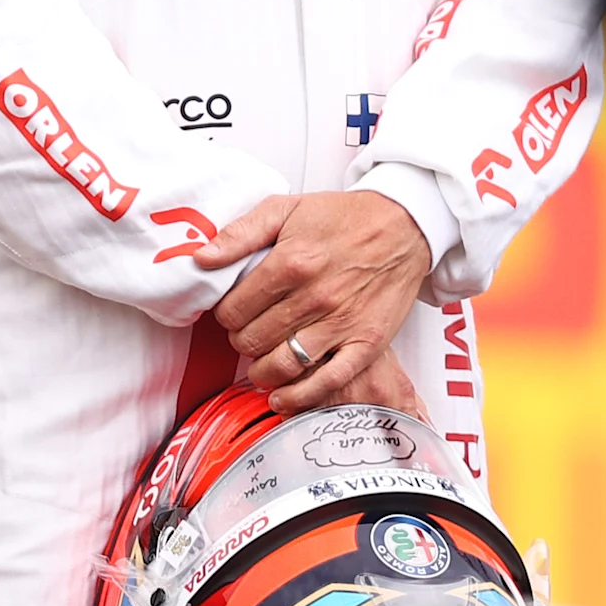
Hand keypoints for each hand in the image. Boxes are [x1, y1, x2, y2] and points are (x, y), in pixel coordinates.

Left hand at [198, 189, 434, 413]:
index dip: (225, 315)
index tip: (233, 312)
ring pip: (282, 365)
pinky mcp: (366, 343)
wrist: (403, 224)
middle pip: (254, 340)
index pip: (234, 309)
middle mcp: (315, 296)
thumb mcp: (286, 208)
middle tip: (248, 333)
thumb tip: (202, 259)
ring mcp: (342, 323)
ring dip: (262, 371)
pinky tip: (283, 397)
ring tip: (261, 362)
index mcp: (291, 262)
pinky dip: (299, 397)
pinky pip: (327, 382)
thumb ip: (240, 234)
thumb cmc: (344, 217)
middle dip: (242, 340)